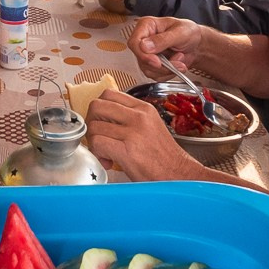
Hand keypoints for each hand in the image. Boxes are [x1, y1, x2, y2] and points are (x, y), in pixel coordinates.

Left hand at [85, 91, 204, 181]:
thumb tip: (105, 120)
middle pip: (97, 106)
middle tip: (97, 136)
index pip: (109, 94)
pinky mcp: (127, 150)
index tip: (100, 122)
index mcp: (144, 109)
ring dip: (94, 142)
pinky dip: (97, 153)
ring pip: (94, 127)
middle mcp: (138, 117)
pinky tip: (108, 161)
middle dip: (91, 122)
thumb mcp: (150, 127)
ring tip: (104, 153)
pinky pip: (98, 143)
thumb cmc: (163, 156)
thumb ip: (130, 119)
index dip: (99, 109)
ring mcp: (133, 132)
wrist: (178, 174)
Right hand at [127, 16, 205, 79]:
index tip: (157, 61)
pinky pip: (155, 75)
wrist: (196, 45)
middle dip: (161, 64)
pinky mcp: (152, 65)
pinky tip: (176, 65)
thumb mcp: (180, 32)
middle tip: (177, 60)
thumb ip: (163, 39)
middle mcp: (144, 40)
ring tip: (180, 59)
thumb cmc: (189, 33)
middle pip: (141, 59)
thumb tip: (145, 46)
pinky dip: (168, 74)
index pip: (134, 42)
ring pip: (148, 69)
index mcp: (147, 26)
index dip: (143, 54)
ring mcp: (147, 54)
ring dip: (167, 69)